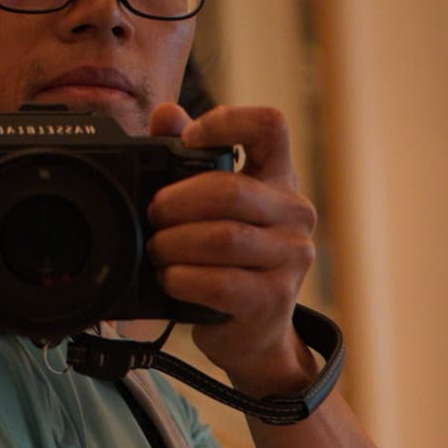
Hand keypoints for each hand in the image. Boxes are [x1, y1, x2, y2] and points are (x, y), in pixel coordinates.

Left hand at [146, 103, 318, 397]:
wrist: (255, 334)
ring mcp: (291, 258)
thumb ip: (188, 159)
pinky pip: (219, 282)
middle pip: (230, 190)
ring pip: (222, 239)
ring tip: (157, 252)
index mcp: (279, 179)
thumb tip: (164, 113)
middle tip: (153, 216)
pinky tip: (170, 280)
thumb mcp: (213, 208)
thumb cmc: (230, 262)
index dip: (228, 121)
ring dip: (174, 245)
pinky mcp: (273, 299)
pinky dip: (182, 279)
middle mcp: (294, 213)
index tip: (188, 138)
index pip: (271, 126)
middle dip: (177, 203)